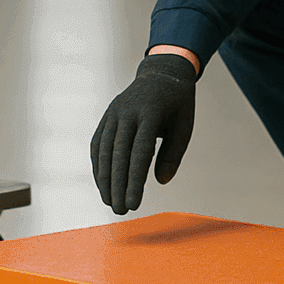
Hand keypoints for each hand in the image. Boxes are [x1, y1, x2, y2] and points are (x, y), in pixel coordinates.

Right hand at [91, 53, 197, 213]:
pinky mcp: (107, 116)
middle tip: (120, 211)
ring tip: (110, 203)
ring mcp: (114, 112)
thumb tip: (161, 182)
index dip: (134, 181)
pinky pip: (98, 144)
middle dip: (117, 186)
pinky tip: (102, 184)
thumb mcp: (184, 126)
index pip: (139, 152)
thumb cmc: (177, 104)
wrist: (161, 72)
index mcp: (150, 112)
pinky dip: (99, 165)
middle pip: (118, 154)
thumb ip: (173, 154)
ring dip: (104, 179)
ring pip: (104, 150)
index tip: (134, 205)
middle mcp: (127, 111)